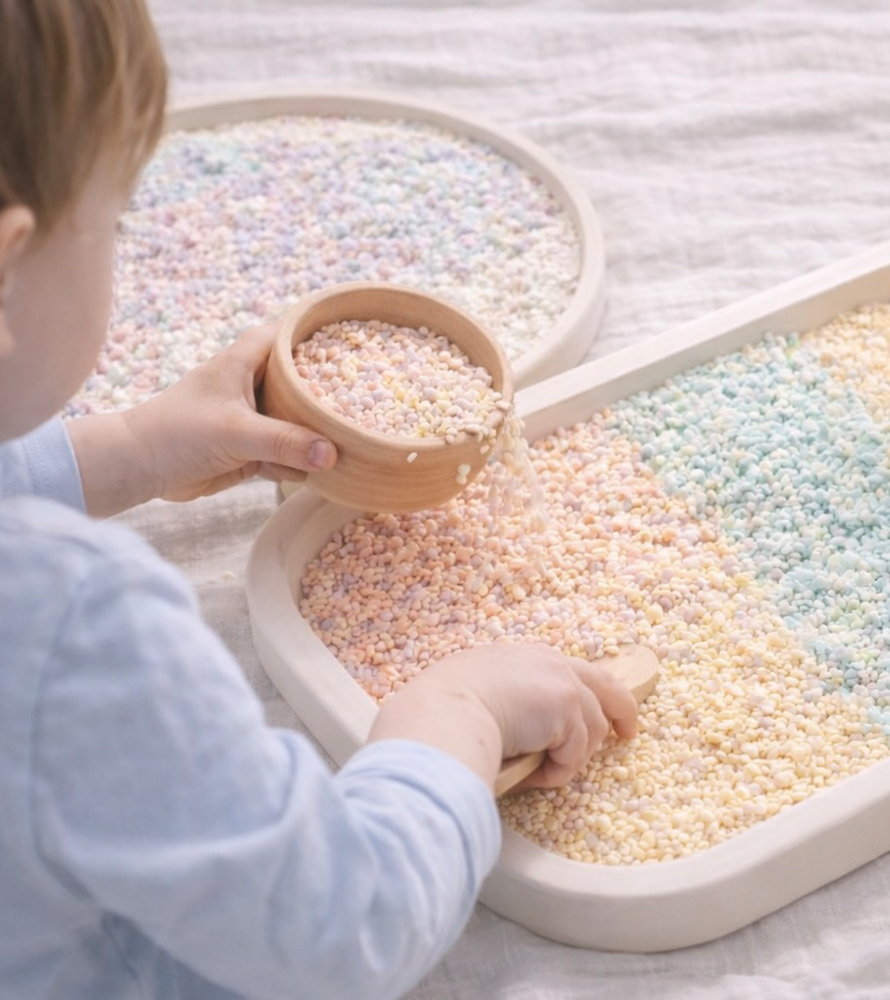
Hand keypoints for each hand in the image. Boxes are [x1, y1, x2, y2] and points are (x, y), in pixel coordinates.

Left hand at [69, 324, 336, 516]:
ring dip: (320, 434)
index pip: (292, 333)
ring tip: (357, 441)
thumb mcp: (236, 432)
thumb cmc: (178, 432)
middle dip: (332, 393)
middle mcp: (255, 384)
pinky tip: (321, 472)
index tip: (360, 339)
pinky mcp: (253, 449)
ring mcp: (256, 418)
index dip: (323, 333)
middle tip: (371, 398)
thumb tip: (331, 454)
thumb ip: (284, 441)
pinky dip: (302, 462)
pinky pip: (290, 453)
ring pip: (300, 421)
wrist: (140, 467)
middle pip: (305, 381)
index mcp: (247, 360)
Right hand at [367, 643, 638, 791]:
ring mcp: (560, 682)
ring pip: (592, 729)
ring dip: (569, 758)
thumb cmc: (437, 711)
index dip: (580, 691)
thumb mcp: (464, 692)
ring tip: (539, 773)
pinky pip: (576, 754)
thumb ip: (489, 699)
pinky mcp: (567, 707)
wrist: (442, 715)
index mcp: (516, 656)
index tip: (585, 707)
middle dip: (622, 708)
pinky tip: (533, 776)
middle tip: (627, 731)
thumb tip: (490, 725)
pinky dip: (558, 771)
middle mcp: (544, 661)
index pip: (561, 669)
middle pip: (603, 683)